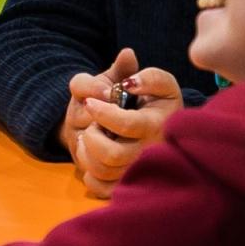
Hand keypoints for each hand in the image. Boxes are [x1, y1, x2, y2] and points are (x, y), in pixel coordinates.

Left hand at [62, 48, 183, 198]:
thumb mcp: (152, 81)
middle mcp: (150, 151)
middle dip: (93, 137)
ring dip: (87, 153)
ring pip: (104, 172)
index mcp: (158, 123)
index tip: (91, 103)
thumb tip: (127, 56)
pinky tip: (92, 158)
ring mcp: (138, 171)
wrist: (156, 125)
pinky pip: (101, 189)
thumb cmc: (149, 100)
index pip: (127, 124)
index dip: (104, 113)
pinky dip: (90, 176)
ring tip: (89, 138)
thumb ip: (139, 70)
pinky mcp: (127, 185)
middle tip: (91, 126)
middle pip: (113, 155)